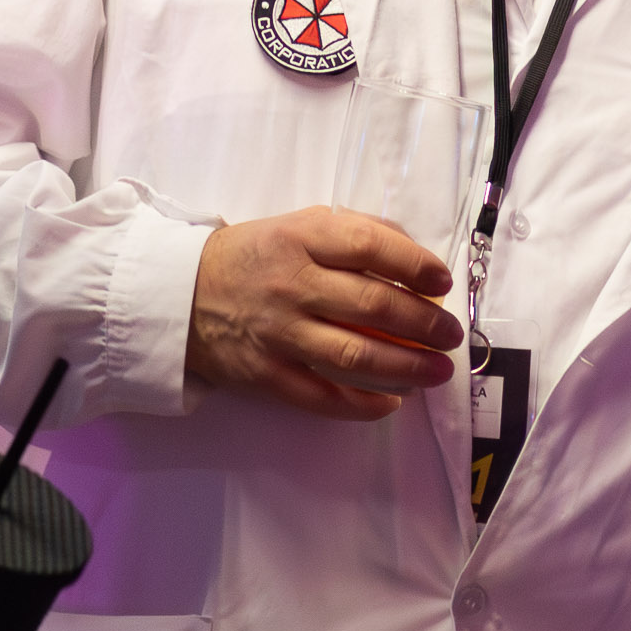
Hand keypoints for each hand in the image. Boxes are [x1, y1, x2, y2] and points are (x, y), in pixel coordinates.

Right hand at [188, 206, 458, 420]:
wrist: (180, 295)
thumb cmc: (254, 258)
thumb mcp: (297, 226)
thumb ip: (353, 233)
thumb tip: (414, 256)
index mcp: (300, 238)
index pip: (370, 247)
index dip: (415, 265)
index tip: (442, 282)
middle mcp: (291, 284)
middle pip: (373, 307)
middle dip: (425, 324)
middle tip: (450, 335)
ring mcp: (278, 333)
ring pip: (356, 357)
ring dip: (407, 368)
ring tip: (437, 371)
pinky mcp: (266, 374)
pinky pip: (323, 396)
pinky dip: (363, 404)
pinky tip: (392, 401)